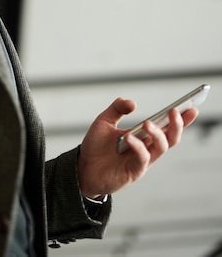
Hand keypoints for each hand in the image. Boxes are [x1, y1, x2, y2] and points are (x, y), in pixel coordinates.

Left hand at [77, 97, 197, 198]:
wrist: (83, 167)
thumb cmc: (96, 146)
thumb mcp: (104, 121)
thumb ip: (117, 108)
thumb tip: (132, 103)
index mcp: (144, 135)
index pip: (167, 126)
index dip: (181, 119)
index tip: (191, 107)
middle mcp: (147, 148)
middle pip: (171, 137)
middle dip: (176, 125)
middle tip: (175, 112)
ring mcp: (142, 160)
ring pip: (161, 147)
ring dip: (157, 134)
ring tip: (147, 123)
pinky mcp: (134, 171)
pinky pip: (142, 158)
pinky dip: (138, 146)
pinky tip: (128, 137)